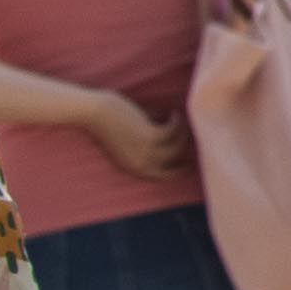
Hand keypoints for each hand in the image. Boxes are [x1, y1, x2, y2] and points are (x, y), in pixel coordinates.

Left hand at [41, 79, 177, 166]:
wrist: (92, 112)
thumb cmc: (104, 122)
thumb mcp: (124, 138)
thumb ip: (143, 139)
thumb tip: (163, 126)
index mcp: (132, 166)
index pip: (161, 176)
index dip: (177, 172)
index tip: (188, 165)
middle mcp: (140, 163)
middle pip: (174, 164)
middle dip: (187, 155)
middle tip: (197, 143)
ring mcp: (146, 151)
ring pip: (177, 145)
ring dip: (182, 132)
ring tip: (181, 119)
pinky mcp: (150, 136)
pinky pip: (173, 130)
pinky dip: (176, 121)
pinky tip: (174, 113)